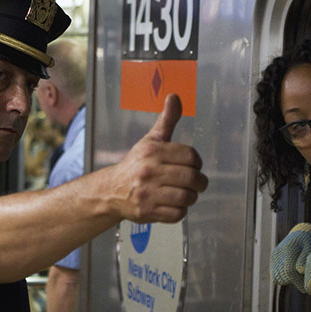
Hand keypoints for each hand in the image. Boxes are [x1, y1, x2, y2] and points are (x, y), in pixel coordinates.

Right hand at [112, 94, 207, 223]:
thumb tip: (174, 97)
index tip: (192, 165)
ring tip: (185, 193)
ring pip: (187, 197)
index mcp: (152, 151)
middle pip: (192, 178)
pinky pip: (177, 214)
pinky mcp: (147, 212)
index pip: (191, 156)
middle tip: (196, 183)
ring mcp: (147, 193)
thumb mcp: (151, 140)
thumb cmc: (136, 165)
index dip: (196, 162)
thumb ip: (167, 120)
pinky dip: (180, 211)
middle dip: (199, 182)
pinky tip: (173, 204)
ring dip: (191, 197)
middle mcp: (149, 171)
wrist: (111, 190)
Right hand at [271, 223, 310, 292]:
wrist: (302, 231)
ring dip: (287, 279)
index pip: (290, 273)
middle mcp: (278, 254)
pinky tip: (292, 271)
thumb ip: (305, 259)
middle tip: (303, 278)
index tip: (306, 287)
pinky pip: (275, 274)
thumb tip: (299, 270)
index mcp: (288, 251)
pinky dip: (283, 276)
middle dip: (294, 281)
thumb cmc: (310, 241)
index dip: (298, 282)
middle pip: (282, 278)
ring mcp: (274, 256)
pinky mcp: (273, 258)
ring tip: (298, 273)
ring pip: (277, 278)